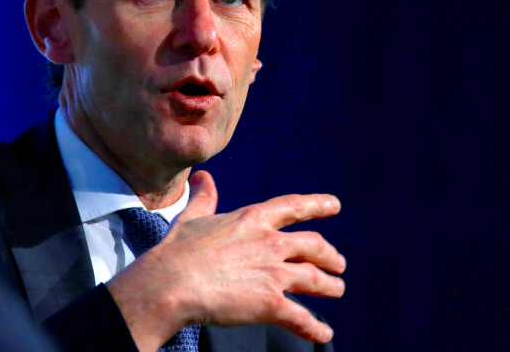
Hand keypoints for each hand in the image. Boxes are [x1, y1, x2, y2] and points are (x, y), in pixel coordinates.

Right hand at [107, 170, 345, 351]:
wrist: (170, 284)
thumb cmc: (177, 251)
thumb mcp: (192, 217)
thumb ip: (204, 197)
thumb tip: (202, 176)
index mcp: (253, 219)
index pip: (293, 207)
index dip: (317, 205)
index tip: (334, 205)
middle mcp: (270, 243)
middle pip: (313, 245)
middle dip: (329, 255)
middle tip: (338, 263)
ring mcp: (273, 273)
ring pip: (314, 279)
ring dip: (330, 286)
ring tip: (337, 290)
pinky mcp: (270, 303)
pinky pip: (301, 317)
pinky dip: (314, 327)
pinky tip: (324, 332)